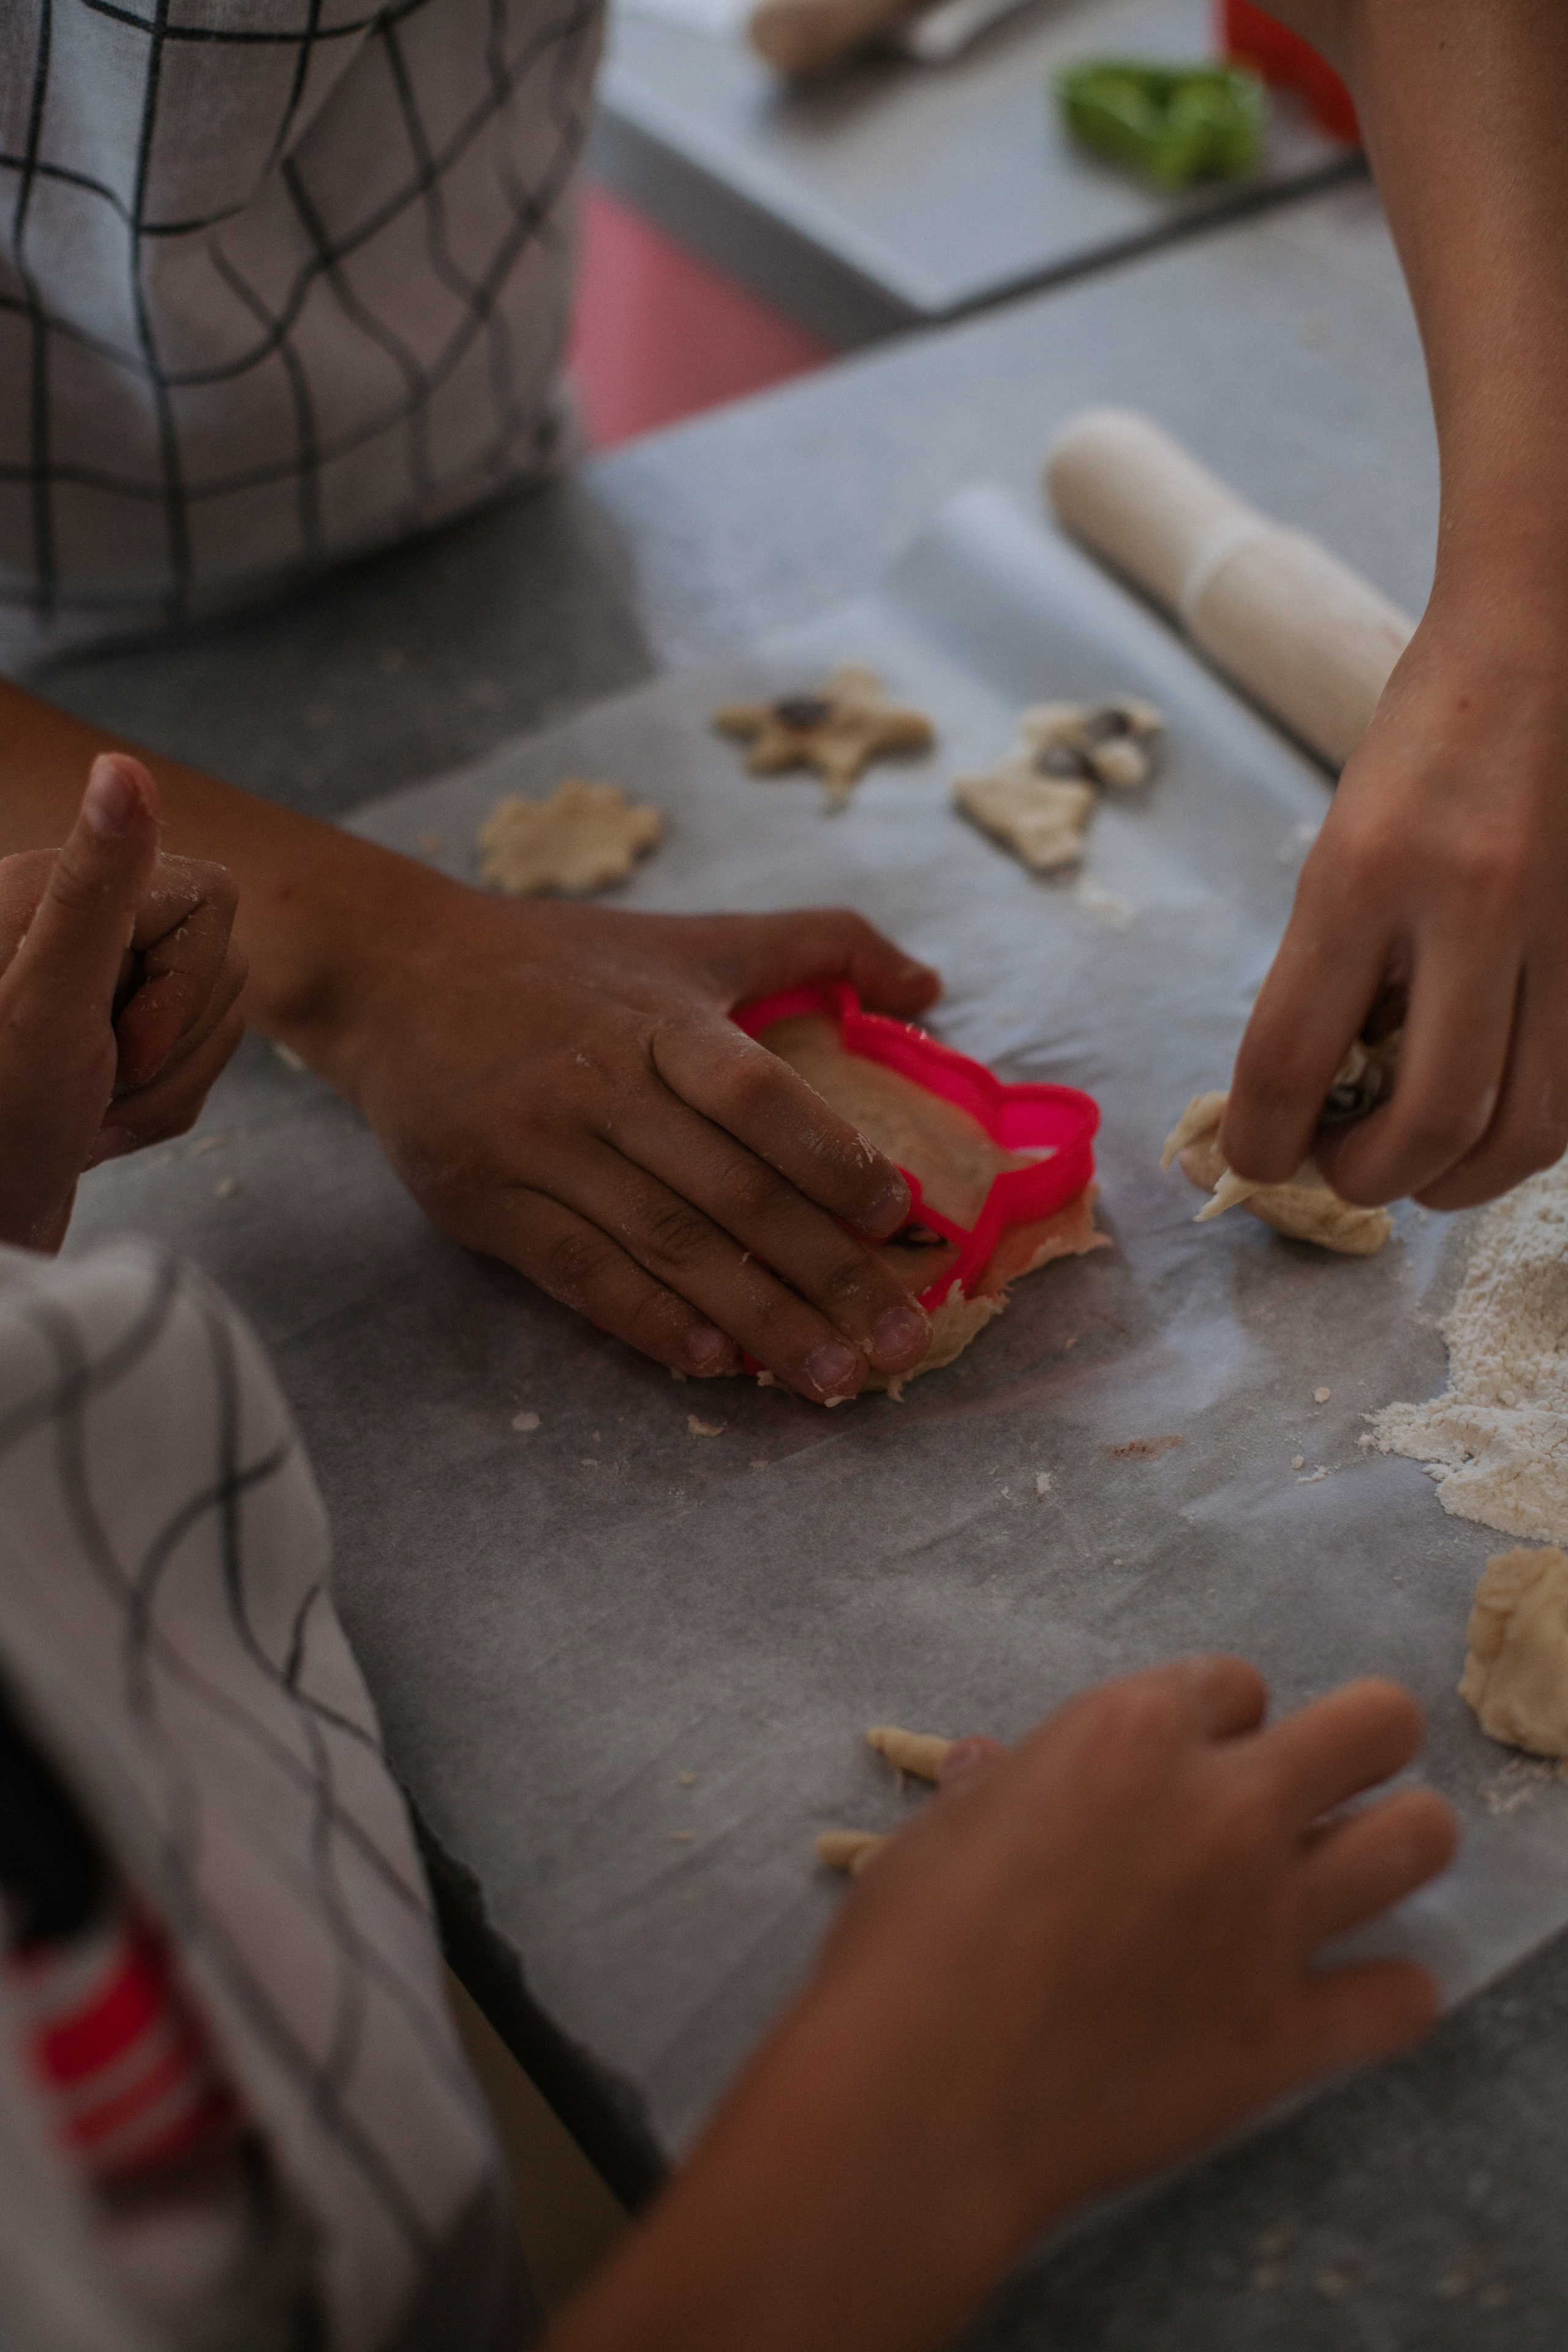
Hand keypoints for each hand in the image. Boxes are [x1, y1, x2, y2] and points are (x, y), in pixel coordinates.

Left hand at [0, 754, 246, 1250]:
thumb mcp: (48, 1004)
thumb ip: (95, 887)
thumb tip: (123, 767)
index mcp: (49, 891)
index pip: (209, 899)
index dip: (186, 981)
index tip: (118, 1037)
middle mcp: (67, 926)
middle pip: (218, 961)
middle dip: (172, 1046)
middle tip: (94, 1085)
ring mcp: (84, 987)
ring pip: (211, 1018)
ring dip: (162, 1089)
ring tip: (89, 1119)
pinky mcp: (96, 1042)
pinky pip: (184, 1062)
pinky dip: (153, 1110)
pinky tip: (92, 1133)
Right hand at [312, 892, 943, 1401]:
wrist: (388, 974)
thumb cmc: (559, 964)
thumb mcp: (687, 939)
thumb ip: (814, 946)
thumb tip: (928, 987)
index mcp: (658, 1017)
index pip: (757, 1094)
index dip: (829, 1156)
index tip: (900, 1216)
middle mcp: (600, 1083)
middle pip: (727, 1190)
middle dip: (824, 1271)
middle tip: (901, 1338)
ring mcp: (537, 1148)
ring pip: (665, 1246)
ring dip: (757, 1320)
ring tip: (833, 1377)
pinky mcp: (484, 1203)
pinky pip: (581, 1274)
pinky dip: (651, 1322)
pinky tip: (716, 1362)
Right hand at [555, 1660, 1453, 2351]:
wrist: (925, 2093)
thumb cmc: (909, 1942)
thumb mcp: (941, 1835)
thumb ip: (996, 1793)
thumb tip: (988, 1770)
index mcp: (1134, 1731)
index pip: (1236, 1682)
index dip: (1218, 1722)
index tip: (1192, 1764)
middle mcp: (1226, 1805)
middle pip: (1375, 1725)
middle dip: (1355, 1745)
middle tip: (1314, 1791)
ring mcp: (1271, 1918)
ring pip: (1419, 1841)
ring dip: (1395, 1847)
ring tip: (1352, 1874)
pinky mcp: (1288, 2032)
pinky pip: (1403, 1998)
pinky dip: (1385, 1998)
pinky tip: (1346, 2002)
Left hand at [1221, 577, 1567, 1211]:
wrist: (1542, 649)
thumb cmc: (1425, 746)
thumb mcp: (1339, 851)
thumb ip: (1321, 976)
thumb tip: (1302, 1101)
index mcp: (1368, 873)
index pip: (1293, 1056)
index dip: (1262, 1141)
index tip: (1252, 1160)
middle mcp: (1473, 907)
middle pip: (1432, 1120)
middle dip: (1369, 1179)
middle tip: (1337, 1168)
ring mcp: (1560, 931)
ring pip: (1525, 1127)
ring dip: (1454, 1179)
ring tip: (1409, 1163)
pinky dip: (1520, 1132)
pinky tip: (1481, 1119)